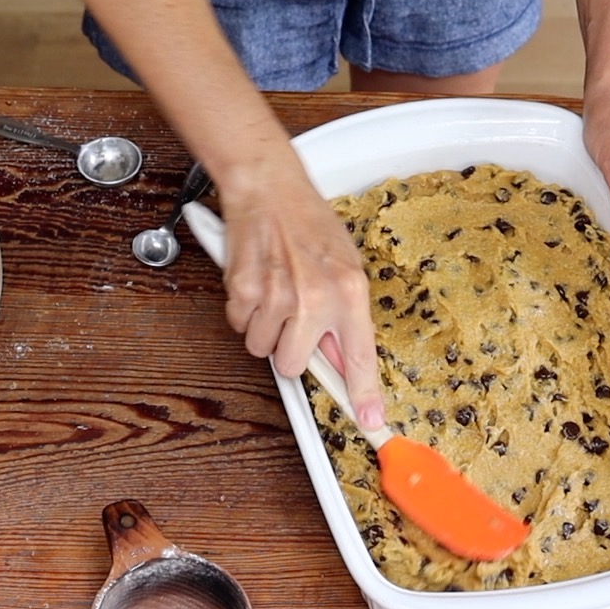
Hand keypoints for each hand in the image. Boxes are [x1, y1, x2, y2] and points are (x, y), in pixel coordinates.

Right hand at [214, 160, 386, 431]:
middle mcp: (316, 298)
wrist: (269, 187)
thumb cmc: (308, 222)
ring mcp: (278, 297)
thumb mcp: (345, 265)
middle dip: (290, 348)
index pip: (361, 355)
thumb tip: (343, 359)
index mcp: (350, 291)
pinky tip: (256, 283)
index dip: (364, 394)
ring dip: (265, 327)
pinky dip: (244, 310)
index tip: (370, 421)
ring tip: (275, 291)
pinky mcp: (244, 292)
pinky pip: (239, 326)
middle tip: (292, 318)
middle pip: (295, 364)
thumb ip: (345, 314)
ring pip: (263, 347)